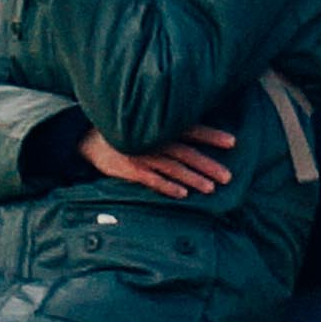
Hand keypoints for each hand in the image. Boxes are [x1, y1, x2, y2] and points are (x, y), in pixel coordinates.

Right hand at [87, 125, 235, 200]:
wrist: (86, 138)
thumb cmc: (124, 133)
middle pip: (187, 152)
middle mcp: (154, 140)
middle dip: (208, 165)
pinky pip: (151, 179)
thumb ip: (169, 130)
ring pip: (172, 167)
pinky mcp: (129, 169)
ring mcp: (142, 154)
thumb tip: (198, 139)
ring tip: (211, 189)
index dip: (212, 135)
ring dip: (192, 179)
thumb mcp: (146, 126)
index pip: (192, 129)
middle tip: (228, 177)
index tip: (233, 142)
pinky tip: (182, 195)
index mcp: (160, 127)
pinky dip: (167, 187)